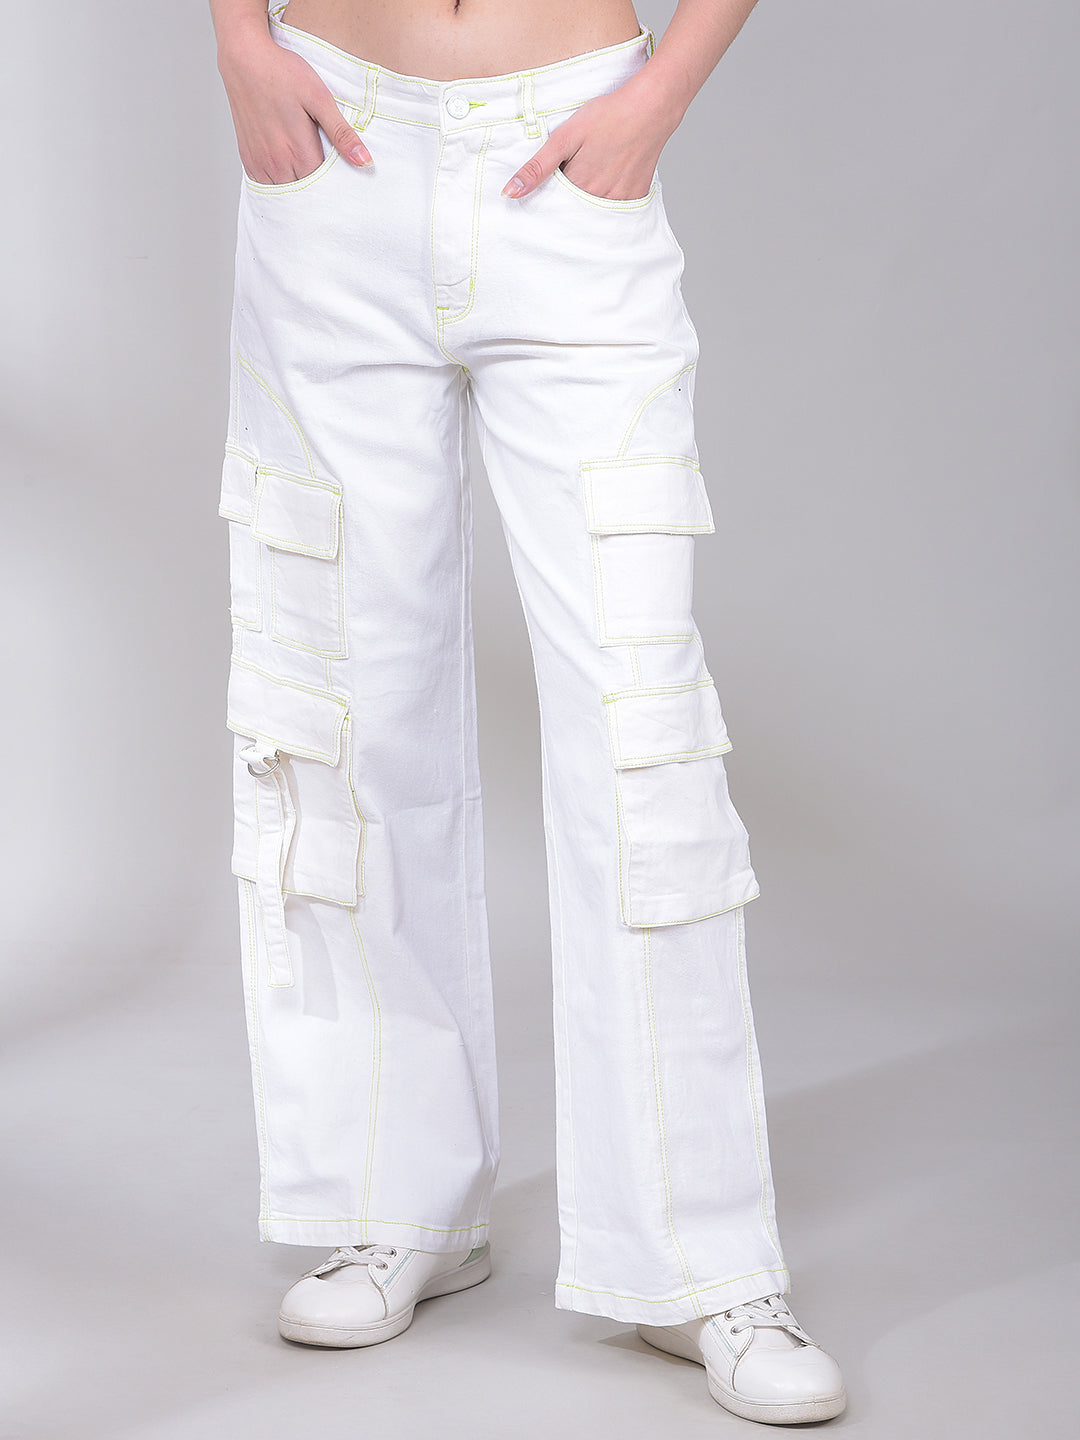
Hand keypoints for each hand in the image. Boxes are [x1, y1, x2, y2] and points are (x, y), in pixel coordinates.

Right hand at [218, 35, 371, 183]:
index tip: (344, 181)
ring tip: (308, 175)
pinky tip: (288, 171)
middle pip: (305, 194)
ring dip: (297, 189)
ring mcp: (260, 163)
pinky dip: (278, 184)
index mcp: (299, 153)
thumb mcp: (320, 99)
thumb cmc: (284, 74)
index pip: (324, 189)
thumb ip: (341, 133)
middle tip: (329, 179)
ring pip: (285, 193)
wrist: (245, 58)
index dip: (336, 186)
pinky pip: (266, 186)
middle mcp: (278, 164)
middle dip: (318, 191)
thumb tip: (365, 161)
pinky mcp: (248, 158)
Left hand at [501, 84, 677, 201]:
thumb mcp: (565, 137)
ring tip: (591, 172)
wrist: (652, 107)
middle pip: (572, 212)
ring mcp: (620, 201)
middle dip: (565, 202)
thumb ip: (537, 167)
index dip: (546, 195)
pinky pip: (614, 209)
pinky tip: (607, 178)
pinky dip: (606, 200)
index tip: (548, 185)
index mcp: (578, 188)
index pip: (552, 206)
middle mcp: (599, 201)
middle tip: (572, 172)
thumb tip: (510, 193)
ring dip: (586, 201)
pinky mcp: (635, 197)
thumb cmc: (608, 115)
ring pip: (593, 212)